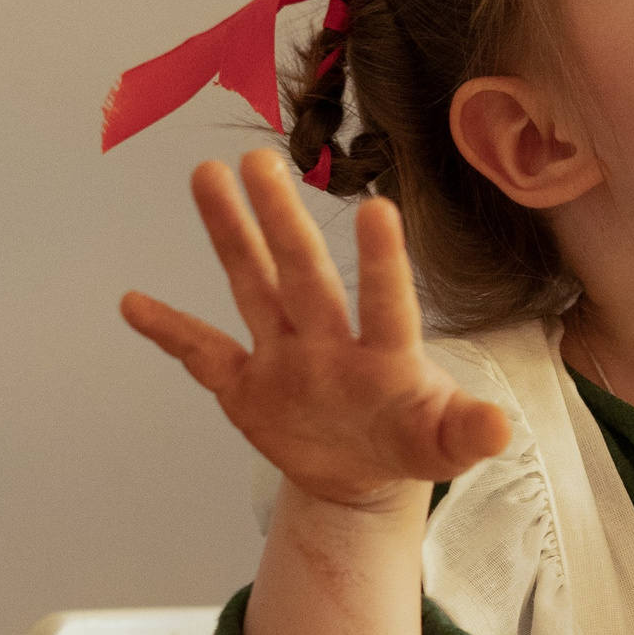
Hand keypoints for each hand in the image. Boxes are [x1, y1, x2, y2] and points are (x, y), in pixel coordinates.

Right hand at [120, 150, 509, 512]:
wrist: (363, 475)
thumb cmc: (412, 442)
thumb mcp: (444, 445)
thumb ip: (468, 432)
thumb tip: (500, 426)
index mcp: (386, 355)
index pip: (385, 303)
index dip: (382, 262)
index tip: (378, 206)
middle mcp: (331, 341)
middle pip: (304, 275)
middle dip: (281, 222)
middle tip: (261, 159)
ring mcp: (285, 356)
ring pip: (254, 285)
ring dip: (230, 235)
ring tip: (206, 173)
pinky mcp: (246, 384)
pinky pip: (202, 353)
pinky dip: (169, 332)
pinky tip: (133, 302)